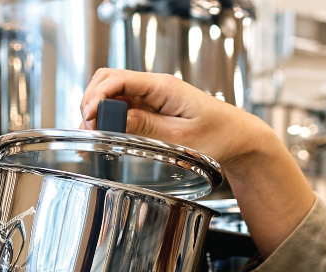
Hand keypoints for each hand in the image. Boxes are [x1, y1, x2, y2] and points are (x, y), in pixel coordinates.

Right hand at [81, 68, 316, 256]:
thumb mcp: (181, 137)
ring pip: (113, 93)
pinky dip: (110, 117)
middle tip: (86, 127)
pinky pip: (124, 107)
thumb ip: (146, 127)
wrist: (239, 138)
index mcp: (163, 86)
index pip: (119, 79)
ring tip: (93, 133)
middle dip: (91, 100)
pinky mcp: (152, 109)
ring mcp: (152, 98)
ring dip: (98, 109)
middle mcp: (155, 88)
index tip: (89, 117)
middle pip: (109, 80)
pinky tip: (106, 132)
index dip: (97, 97)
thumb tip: (115, 120)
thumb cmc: (220, 135)